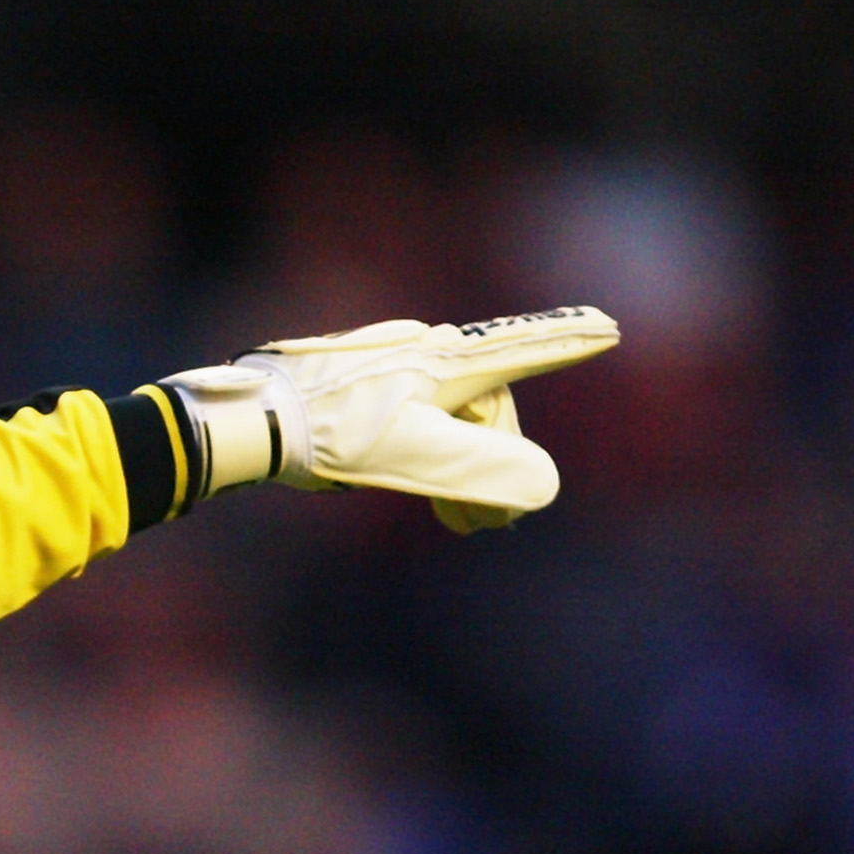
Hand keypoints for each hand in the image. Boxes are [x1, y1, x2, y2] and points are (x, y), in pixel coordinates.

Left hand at [157, 306, 619, 530]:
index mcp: (444, 365)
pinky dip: (423, 454)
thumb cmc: (327, 436)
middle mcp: (423, 350)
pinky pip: (412, 415)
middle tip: (481, 527)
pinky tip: (397, 480)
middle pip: (486, 408)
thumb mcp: (410, 458)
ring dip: (457, 470)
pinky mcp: (358, 378)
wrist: (245, 420)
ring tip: (452, 521)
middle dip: (493, 467)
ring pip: (448, 417)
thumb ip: (480, 471)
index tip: (608, 325)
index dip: (568, 344)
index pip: (523, 352)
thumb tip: (542, 487)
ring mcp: (389, 361)